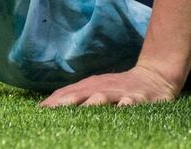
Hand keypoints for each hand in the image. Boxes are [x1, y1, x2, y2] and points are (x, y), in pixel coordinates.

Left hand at [39, 64, 180, 106]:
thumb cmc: (118, 88)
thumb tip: (44, 108)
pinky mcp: (138, 97)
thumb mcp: (95, 89)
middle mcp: (101, 88)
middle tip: (50, 112)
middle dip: (65, 102)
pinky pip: (131, 101)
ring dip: (93, 102)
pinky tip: (123, 108)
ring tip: (83, 108)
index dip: (52, 103)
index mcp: (89, 87)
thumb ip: (74, 97)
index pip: (66, 95)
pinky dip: (126, 104)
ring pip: (104, 96)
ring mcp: (119, 92)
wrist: (154, 76)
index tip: (36, 113)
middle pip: (80, 94)